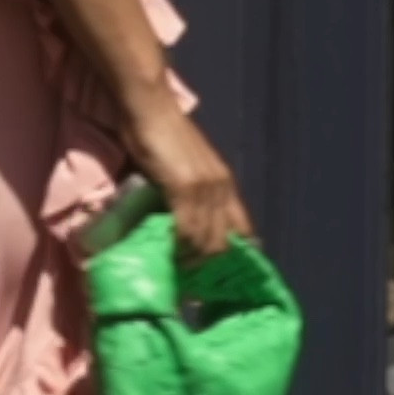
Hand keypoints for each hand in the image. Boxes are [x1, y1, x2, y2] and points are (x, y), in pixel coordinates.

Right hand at [120, 96, 254, 268]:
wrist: (150, 108)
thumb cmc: (160, 133)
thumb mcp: (184, 167)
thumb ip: (187, 192)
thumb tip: (176, 219)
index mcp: (224, 184)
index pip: (243, 228)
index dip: (237, 254)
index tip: (222, 276)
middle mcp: (221, 188)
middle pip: (224, 242)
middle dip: (210, 267)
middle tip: (193, 285)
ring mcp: (205, 189)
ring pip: (207, 241)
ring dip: (194, 263)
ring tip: (180, 279)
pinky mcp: (185, 189)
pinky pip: (188, 230)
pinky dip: (181, 249)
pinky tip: (172, 259)